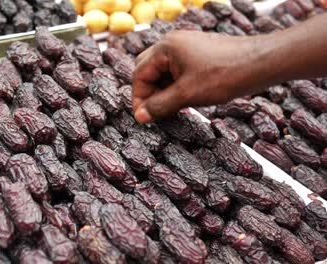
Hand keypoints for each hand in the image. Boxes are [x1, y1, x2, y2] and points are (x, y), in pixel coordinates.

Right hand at [132, 30, 261, 122]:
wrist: (261, 63)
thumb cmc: (225, 75)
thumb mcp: (187, 95)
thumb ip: (159, 106)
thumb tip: (140, 116)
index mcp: (166, 47)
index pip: (140, 74)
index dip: (139, 98)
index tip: (143, 117)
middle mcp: (173, 43)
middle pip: (148, 69)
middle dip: (149, 92)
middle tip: (154, 112)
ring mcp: (187, 46)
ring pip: (163, 71)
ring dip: (163, 90)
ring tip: (171, 108)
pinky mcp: (199, 53)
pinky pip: (178, 70)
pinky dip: (176, 85)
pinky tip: (184, 99)